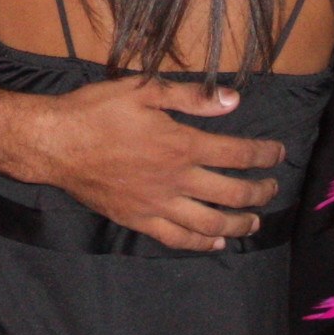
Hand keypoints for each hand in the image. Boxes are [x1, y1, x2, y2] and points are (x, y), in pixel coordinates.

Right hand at [20, 74, 288, 252]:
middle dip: (260, 191)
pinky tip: (215, 242)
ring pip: (211, 223)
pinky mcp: (139, 220)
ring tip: (253, 220)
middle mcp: (176, 180)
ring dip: (239, 223)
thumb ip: (191, 97)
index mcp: (182, 145)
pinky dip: (202, 244)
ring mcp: (158, 204)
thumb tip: (233, 100)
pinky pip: (177, 239)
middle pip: (233, 193)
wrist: (55, 143)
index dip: (264, 154)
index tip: (278, 153)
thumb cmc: (97, 111)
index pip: (238, 153)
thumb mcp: (144, 90)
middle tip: (271, 188)